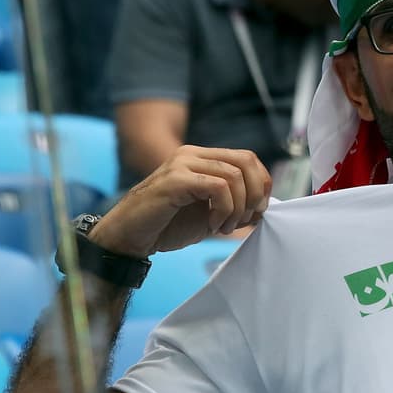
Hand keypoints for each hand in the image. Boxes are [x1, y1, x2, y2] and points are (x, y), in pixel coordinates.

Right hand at [89, 146, 271, 257]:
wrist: (129, 237)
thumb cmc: (167, 226)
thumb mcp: (210, 214)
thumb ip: (235, 205)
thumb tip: (263, 206)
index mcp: (201, 158)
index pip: (247, 159)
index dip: (261, 184)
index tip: (256, 211)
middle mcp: (192, 155)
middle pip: (246, 161)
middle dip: (256, 194)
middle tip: (246, 219)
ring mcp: (182, 164)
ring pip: (234, 176)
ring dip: (238, 208)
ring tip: (224, 227)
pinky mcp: (176, 179)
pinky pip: (218, 187)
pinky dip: (224, 210)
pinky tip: (213, 225)